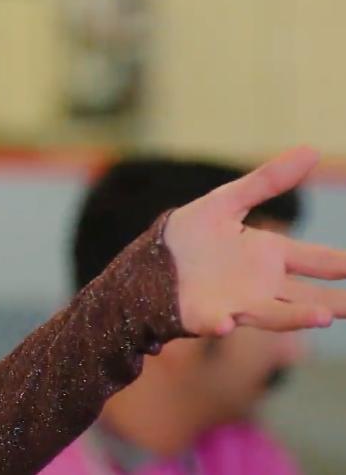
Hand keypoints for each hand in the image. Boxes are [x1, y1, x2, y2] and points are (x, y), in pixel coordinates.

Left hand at [165, 146, 345, 335]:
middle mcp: (261, 284)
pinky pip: (215, 321)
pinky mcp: (206, 315)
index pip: (316, 260)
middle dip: (336, 302)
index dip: (341, 263)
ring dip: (297, 317)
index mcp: (268, 255)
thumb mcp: (227, 201)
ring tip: (325, 317)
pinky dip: (220, 324)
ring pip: (275, 314)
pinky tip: (225, 324)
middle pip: (308, 297)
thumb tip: (312, 150)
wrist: (148, 263)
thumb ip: (267, 180)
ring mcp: (236, 303)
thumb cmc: (190, 235)